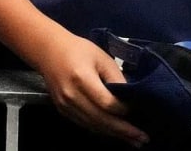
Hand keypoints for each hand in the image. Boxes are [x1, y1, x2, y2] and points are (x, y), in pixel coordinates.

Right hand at [28, 31, 147, 146]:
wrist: (47, 50)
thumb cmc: (78, 50)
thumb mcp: (101, 58)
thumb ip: (117, 78)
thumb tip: (131, 99)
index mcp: (82, 79)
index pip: (107, 103)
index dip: (124, 110)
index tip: (139, 111)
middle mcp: (71, 95)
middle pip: (101, 119)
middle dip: (124, 131)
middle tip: (143, 139)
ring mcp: (64, 104)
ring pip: (93, 125)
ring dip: (114, 135)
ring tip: (134, 141)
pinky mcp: (61, 109)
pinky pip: (84, 124)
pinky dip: (101, 130)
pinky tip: (114, 133)